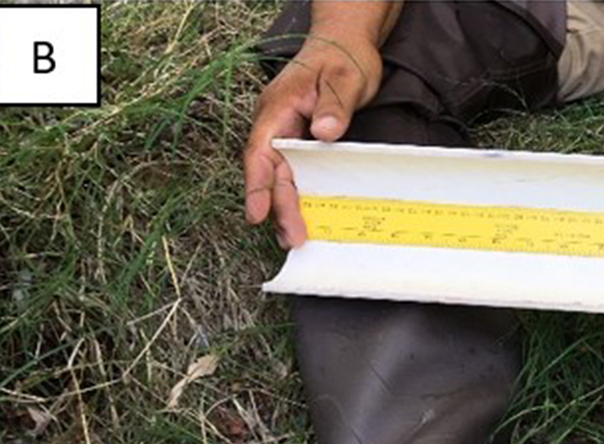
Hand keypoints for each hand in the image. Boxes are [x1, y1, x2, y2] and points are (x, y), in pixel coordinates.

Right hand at [244, 36, 382, 247]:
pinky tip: (304, 217)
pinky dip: (297, 195)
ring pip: (280, 176)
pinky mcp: (300, 142)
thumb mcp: (344, 78)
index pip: (260, 151)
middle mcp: (276, 124)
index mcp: (278, 108)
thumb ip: (334, 105)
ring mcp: (286, 134)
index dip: (257, 185)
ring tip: (295, 237)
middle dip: (278, 207)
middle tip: (293, 237)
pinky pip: (294, 173)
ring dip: (286, 207)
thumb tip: (323, 132)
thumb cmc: (343, 58)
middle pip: (270, 172)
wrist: (346, 45)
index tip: (257, 212)